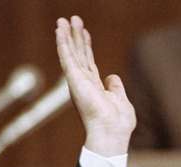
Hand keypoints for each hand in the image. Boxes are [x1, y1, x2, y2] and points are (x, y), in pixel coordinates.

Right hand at [56, 15, 134, 156]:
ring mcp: (78, 81)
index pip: (89, 62)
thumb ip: (115, 87)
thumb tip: (112, 77)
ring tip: (64, 20)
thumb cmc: (118, 123)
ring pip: (71, 53)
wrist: (111, 132)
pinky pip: (67, 57)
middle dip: (76, 37)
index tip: (84, 32)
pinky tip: (60, 30)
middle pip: (79, 54)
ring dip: (67, 35)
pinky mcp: (74, 79)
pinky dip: (63, 43)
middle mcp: (83, 83)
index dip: (86, 47)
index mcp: (94, 87)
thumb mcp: (120, 100)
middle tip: (73, 19)